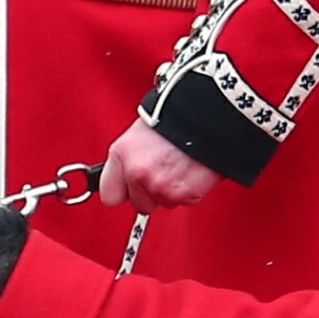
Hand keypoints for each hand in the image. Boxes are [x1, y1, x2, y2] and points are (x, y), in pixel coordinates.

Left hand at [99, 119, 221, 213]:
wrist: (208, 113)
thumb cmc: (176, 116)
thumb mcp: (141, 132)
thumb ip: (130, 159)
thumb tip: (126, 175)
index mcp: (122, 154)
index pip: (109, 195)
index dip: (123, 192)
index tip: (129, 190)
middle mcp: (138, 173)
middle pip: (140, 204)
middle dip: (151, 193)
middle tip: (164, 172)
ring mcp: (161, 185)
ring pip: (166, 202)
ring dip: (174, 189)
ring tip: (181, 165)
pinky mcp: (186, 193)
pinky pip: (187, 200)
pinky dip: (193, 188)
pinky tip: (194, 169)